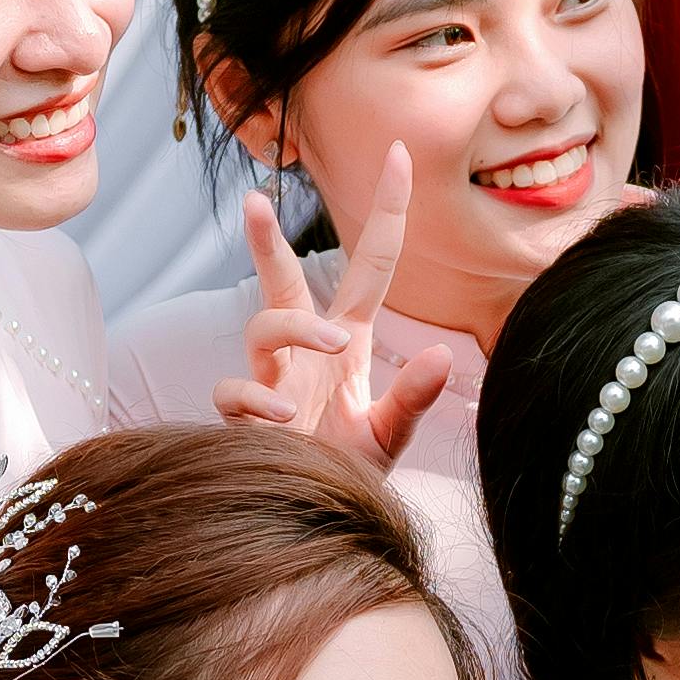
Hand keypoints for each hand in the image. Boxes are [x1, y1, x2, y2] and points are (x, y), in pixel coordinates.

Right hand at [209, 157, 435, 469]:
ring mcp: (272, 379)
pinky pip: (236, 390)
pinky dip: (258, 400)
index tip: (398, 153)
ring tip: (332, 343)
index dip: (387, 211)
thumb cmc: (348, 475)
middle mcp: (306, 350)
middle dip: (267, 240)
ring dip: (296, 325)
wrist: (312, 526)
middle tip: (254, 198)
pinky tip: (284, 418)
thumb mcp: (389, 438)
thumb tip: (442, 355)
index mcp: (348, 340)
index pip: (372, 264)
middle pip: (284, 279)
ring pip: (264, 324)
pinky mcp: (242, 417)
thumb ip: (413, 401)